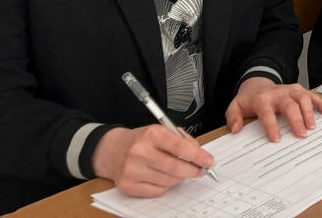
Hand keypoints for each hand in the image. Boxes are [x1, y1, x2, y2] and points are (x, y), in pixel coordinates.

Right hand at [91, 125, 212, 196]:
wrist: (113, 150)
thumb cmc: (143, 140)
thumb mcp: (162, 130)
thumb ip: (183, 139)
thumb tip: (199, 154)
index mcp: (151, 134)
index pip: (179, 146)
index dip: (197, 155)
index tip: (209, 161)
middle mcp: (139, 152)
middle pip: (174, 167)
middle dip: (192, 170)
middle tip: (200, 170)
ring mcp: (132, 170)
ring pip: (168, 181)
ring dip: (180, 178)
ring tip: (180, 172)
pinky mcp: (127, 185)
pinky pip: (157, 191)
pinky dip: (166, 186)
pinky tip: (165, 178)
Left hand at [224, 78, 321, 141]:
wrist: (258, 82)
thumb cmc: (249, 99)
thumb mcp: (235, 106)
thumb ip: (233, 117)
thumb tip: (236, 130)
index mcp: (262, 99)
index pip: (267, 113)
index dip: (272, 126)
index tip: (276, 139)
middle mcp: (278, 93)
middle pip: (289, 105)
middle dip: (296, 120)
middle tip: (301, 134)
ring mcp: (290, 90)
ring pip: (302, 98)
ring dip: (309, 112)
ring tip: (312, 126)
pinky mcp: (299, 90)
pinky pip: (311, 95)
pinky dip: (320, 103)